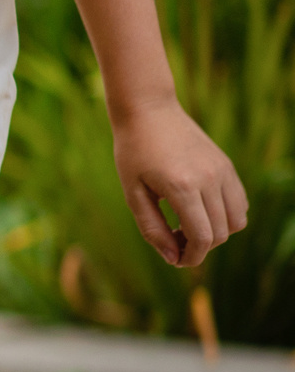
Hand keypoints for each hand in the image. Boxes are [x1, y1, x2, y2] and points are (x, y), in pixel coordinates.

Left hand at [111, 100, 248, 267]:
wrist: (149, 111)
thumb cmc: (133, 153)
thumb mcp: (132, 193)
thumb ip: (152, 228)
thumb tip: (172, 258)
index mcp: (182, 187)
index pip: (202, 238)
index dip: (192, 257)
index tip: (176, 259)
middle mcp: (210, 179)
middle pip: (220, 234)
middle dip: (199, 247)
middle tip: (172, 238)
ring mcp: (223, 171)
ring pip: (237, 221)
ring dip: (215, 233)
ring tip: (186, 224)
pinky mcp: (228, 166)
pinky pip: (240, 203)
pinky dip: (226, 216)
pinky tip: (199, 209)